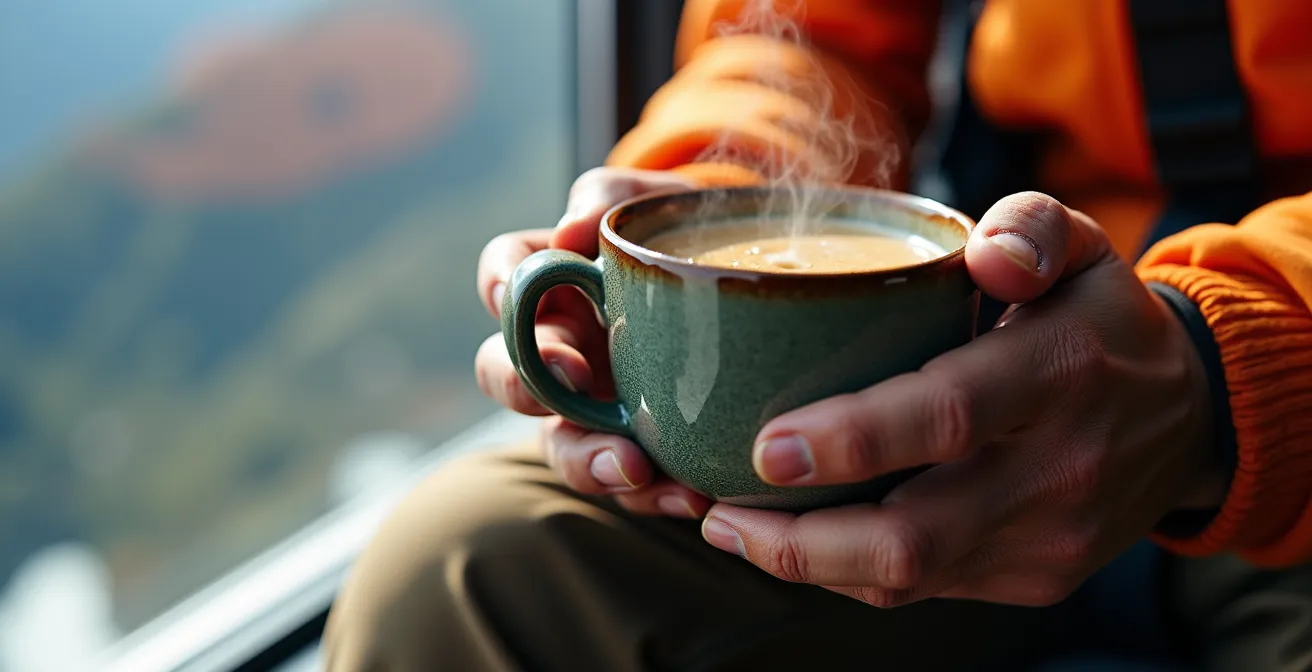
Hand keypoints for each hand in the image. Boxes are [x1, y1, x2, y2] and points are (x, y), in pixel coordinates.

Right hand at [475, 167, 712, 517]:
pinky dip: (657, 495)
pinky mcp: (639, 450)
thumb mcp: (661, 203)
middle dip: (525, 385)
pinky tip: (693, 494)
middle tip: (571, 384)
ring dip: (589, 461)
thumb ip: (612, 201)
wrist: (760, 289)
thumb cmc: (694, 234)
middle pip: (507, 373)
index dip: (499, 284)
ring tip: (635, 469)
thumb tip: (571, 228)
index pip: (503, 272)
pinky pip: (632, 484)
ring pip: (562, 444)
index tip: (511, 296)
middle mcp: (561, 347)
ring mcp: (595, 405)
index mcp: (556, 279)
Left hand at [698, 192, 1229, 606]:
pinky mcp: (1036, 577)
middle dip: (802, 536)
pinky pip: (924, 588)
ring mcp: (1049, 538)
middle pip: (916, 533)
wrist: (1188, 420)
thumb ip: (1030, 227)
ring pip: (908, 577)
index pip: (948, 414)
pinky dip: (846, 570)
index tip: (765, 445)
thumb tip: (987, 255)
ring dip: (806, 562)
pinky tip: (796, 538)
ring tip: (730, 525)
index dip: (851, 441)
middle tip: (719, 508)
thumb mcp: (1080, 247)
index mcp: (1063, 370)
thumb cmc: (1098, 321)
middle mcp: (1061, 468)